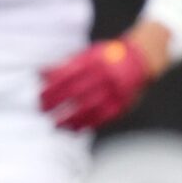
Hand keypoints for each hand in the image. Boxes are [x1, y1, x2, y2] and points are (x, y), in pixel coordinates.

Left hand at [39, 32, 163, 131]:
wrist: (142, 59)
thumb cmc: (108, 57)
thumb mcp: (88, 54)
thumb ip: (65, 64)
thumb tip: (39, 73)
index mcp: (96, 60)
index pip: (68, 75)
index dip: (52, 87)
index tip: (40, 95)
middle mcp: (107, 75)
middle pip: (76, 92)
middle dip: (57, 103)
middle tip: (42, 109)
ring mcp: (116, 91)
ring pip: (89, 108)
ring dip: (70, 118)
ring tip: (56, 124)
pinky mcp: (123, 104)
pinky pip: (103, 117)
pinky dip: (87, 124)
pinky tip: (75, 128)